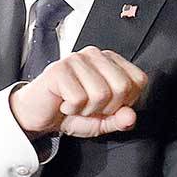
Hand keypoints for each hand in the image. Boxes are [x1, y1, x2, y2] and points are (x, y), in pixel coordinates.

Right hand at [8, 47, 146, 138]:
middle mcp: (95, 54)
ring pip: (101, 94)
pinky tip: (63, 103)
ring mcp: (76, 59)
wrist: (37, 115)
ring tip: (74, 104)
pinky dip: (71, 109)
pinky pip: (79, 98)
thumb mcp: (101, 121)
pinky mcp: (59, 69)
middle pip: (122, 87)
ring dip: (86, 109)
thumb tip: (131, 117)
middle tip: (89, 106)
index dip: (126, 101)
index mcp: (110, 61)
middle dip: (106, 107)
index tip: (106, 105)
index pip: (138, 80)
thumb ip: (120, 120)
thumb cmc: (69, 111)